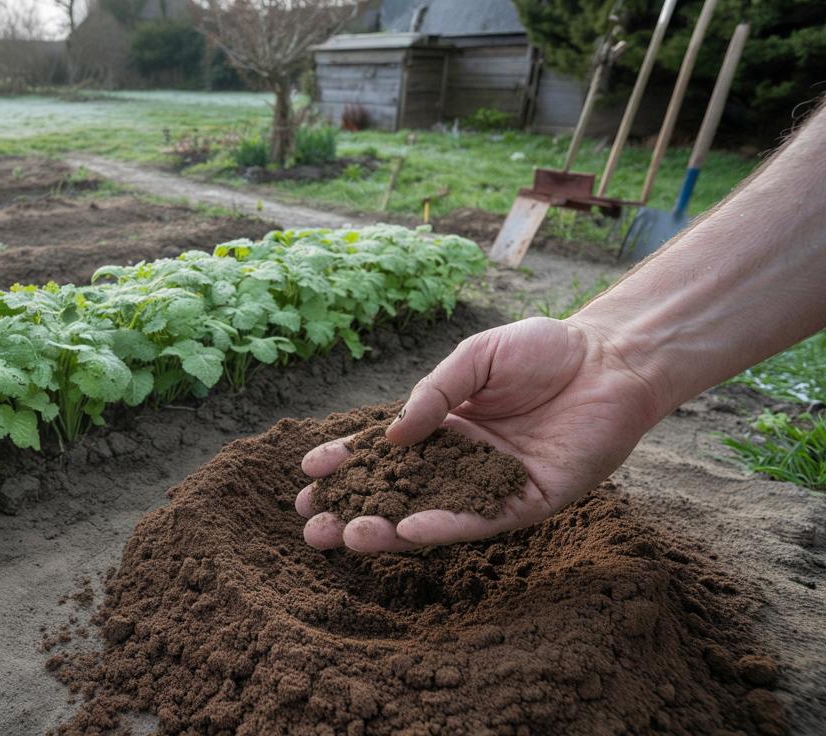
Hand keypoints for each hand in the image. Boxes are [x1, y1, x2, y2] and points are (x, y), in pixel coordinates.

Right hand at [295, 316, 666, 551]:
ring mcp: (493, 486)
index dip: (346, 464)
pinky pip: (481, 521)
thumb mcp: (473, 359)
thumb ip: (433, 396)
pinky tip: (407, 531)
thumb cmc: (543, 350)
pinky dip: (444, 527)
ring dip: (387, 530)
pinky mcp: (529, 502)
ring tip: (345, 536)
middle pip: (398, 494)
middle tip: (310, 526)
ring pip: (431, 516)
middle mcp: (463, 463)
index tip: (308, 472)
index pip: (384, 453)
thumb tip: (389, 437)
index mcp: (444, 427)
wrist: (611, 357)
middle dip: (352, 509)